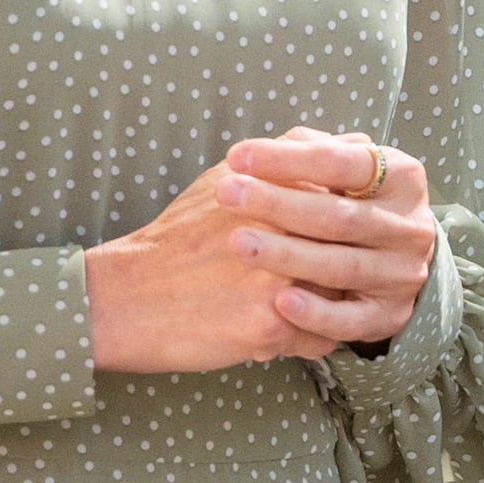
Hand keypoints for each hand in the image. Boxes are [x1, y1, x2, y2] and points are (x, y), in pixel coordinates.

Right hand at [83, 129, 438, 371]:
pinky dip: (312, 339)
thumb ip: (289, 160)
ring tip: (312, 304)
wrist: (128, 297)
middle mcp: (289, 231)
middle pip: (355, 252)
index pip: (353, 203)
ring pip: (345, 299)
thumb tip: (354, 143)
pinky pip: (323, 339)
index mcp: (282, 191)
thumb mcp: (227, 180)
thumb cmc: (178, 237)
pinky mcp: (273, 326)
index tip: (345, 237)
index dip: (354, 223)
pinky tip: (287, 333)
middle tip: (339, 272)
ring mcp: (284, 280)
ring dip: (336, 304)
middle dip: (353, 266)